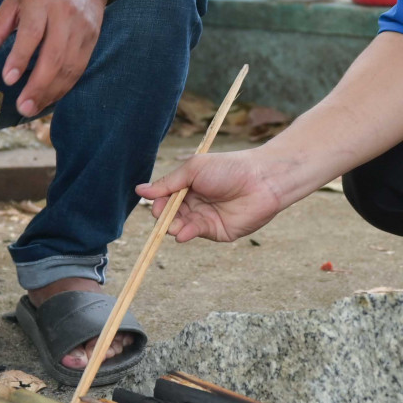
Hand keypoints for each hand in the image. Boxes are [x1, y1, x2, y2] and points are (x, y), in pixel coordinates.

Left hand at [0, 0, 104, 116]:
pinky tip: (50, 97)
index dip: (20, 57)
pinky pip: (80, 68)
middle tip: (23, 107)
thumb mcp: (13, 1)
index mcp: (41, 0)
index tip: (9, 80)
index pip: (32, 33)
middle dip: (38, 85)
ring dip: (52, 91)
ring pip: (70, 66)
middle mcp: (65, 13)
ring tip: (33, 108)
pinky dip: (65, 86)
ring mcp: (82, 27)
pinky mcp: (93, 38)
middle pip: (54, 55)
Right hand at [135, 151, 293, 243]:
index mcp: (189, 185)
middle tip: (163, 215)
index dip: (158, 202)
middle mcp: (195, 203)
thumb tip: (140, 190)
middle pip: (169, 214)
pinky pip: (194, 233)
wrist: (261, 180)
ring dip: (172, 226)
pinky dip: (185, 234)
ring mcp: (205, 218)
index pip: (165, 197)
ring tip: (173, 225)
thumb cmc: (229, 168)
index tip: (156, 203)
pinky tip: (182, 232)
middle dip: (163, 216)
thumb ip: (168, 183)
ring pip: (179, 226)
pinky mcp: (216, 231)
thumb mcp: (194, 170)